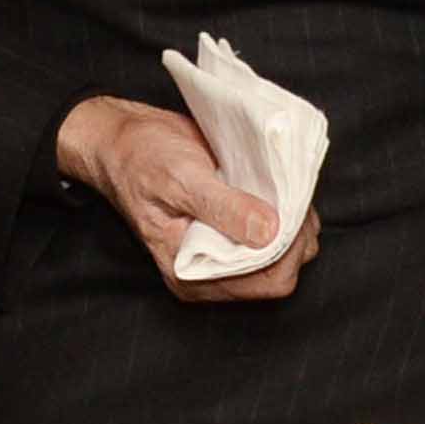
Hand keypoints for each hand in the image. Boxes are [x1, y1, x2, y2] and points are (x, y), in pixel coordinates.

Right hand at [55, 97, 314, 302]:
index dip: (291, 250)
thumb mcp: (181, 181)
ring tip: (280, 184)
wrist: (127, 140)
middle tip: (289, 192)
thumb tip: (269, 232)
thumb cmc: (142, 162)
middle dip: (297, 232)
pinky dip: (287, 205)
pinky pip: (277, 224)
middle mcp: (213, 267)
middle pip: (284, 266)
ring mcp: (225, 245)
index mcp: (194, 273)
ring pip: (286, 245)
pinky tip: (277, 183)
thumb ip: (224, 209)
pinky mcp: (235, 222)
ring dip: (294, 216)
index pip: (268, 283)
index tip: (292, 210)